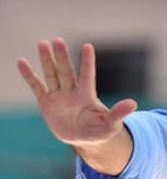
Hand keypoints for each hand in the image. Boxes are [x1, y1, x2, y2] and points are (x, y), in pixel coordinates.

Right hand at [17, 38, 136, 147]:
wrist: (85, 138)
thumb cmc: (100, 130)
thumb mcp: (111, 124)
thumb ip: (119, 113)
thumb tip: (133, 104)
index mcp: (87, 95)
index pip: (87, 75)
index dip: (87, 62)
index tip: (88, 46)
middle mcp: (72, 91)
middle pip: (67, 71)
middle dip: (62, 56)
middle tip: (58, 40)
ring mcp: (59, 95)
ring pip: (52, 74)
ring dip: (47, 60)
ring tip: (43, 43)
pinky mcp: (46, 102)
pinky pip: (36, 86)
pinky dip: (29, 75)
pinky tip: (22, 62)